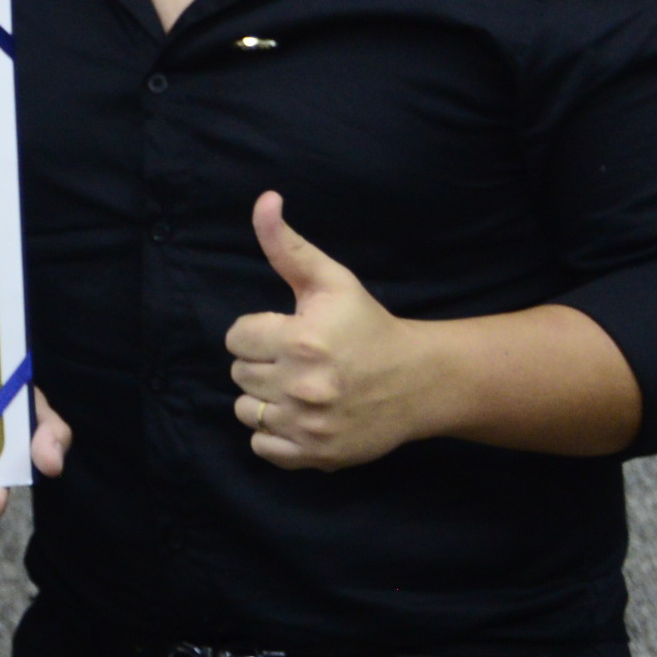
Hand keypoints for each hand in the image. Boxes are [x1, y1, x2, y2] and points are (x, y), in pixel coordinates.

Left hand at [225, 192, 439, 470]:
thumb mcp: (331, 280)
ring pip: (245, 411)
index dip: (258, 331)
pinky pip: (261, 447)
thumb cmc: (368, 326)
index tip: (286, 331)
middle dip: (263, 362)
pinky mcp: (316, 456)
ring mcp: (309, 426)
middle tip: (297, 358)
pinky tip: (300, 414)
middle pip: (239, 374)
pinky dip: (274, 434)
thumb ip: (286, 244)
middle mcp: (302, 387)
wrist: (420, 381)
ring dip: (264, 399)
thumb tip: (264, 200)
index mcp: (302, 341)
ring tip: (297, 386)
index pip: (235, 338)